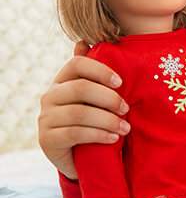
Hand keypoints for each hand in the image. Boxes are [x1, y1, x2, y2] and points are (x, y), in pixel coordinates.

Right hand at [38, 42, 130, 178]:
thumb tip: (82, 41)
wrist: (80, 155)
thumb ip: (94, 74)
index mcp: (63, 80)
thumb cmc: (93, 118)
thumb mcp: (96, 97)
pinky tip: (113, 138)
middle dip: (109, 98)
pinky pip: (74, 133)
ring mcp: (45, 118)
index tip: (121, 82)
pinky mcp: (47, 140)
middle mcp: (50, 96)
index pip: (77, 64)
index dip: (100, 70)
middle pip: (80, 88)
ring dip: (107, 120)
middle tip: (127, 109)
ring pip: (79, 113)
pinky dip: (98, 134)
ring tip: (125, 128)